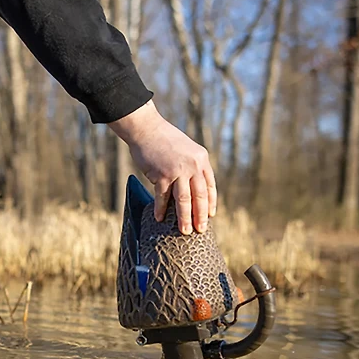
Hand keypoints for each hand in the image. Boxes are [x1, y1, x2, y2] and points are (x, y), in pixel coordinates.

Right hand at [108, 101, 216, 233]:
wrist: (147, 128)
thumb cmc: (164, 138)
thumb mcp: (186, 149)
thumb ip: (191, 165)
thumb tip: (191, 185)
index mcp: (201, 159)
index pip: (210, 185)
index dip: (211, 202)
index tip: (211, 214)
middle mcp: (193, 165)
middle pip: (199, 196)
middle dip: (200, 215)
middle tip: (200, 229)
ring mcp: (178, 171)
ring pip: (184, 200)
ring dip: (184, 217)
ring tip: (184, 231)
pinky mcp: (162, 175)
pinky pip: (163, 197)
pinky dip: (161, 209)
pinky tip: (160, 218)